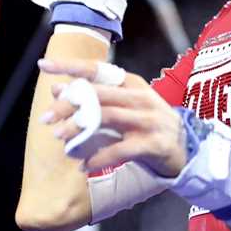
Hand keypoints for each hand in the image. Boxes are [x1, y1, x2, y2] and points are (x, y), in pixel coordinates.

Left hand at [37, 58, 187, 175]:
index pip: (97, 69)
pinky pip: (121, 149)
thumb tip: (57, 89)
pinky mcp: (153, 143)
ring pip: (106, 118)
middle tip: (45, 118)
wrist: (186, 147)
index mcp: (131, 83)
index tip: (44, 64)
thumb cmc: (147, 125)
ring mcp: (148, 120)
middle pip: (98, 95)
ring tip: (60, 138)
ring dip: (79, 129)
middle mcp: (140, 97)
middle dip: (68, 105)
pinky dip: (99, 158)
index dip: (70, 66)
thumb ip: (94, 98)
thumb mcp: (124, 106)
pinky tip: (84, 165)